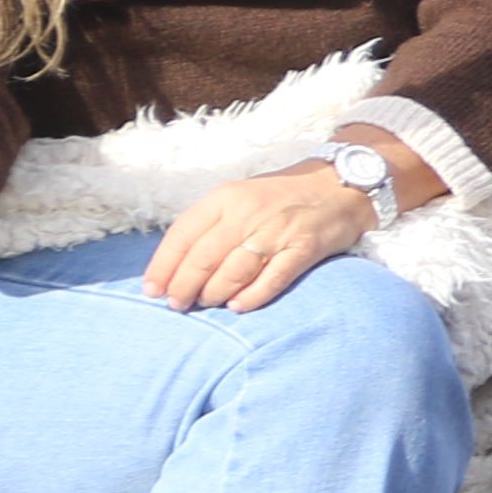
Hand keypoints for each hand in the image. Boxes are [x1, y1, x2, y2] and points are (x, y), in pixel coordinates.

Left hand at [141, 165, 378, 312]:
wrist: (339, 186)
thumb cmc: (280, 196)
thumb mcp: (239, 196)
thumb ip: (211, 224)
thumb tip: (177, 264)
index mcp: (225, 197)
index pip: (183, 235)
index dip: (164, 266)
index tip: (152, 290)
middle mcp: (248, 213)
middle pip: (204, 258)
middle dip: (184, 286)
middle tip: (177, 305)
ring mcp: (277, 232)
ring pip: (234, 271)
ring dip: (214, 293)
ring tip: (206, 303)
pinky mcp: (304, 249)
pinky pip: (272, 279)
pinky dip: (252, 296)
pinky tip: (238, 306)